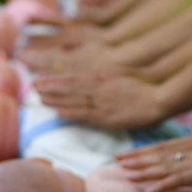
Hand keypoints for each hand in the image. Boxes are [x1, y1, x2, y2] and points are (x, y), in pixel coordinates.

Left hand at [35, 73, 163, 128]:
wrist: (159, 99)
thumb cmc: (145, 87)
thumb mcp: (122, 75)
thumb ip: (106, 77)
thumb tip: (95, 76)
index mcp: (102, 77)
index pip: (73, 77)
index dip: (55, 79)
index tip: (40, 79)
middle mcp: (99, 88)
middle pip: (69, 87)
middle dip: (50, 87)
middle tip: (32, 88)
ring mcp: (102, 102)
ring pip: (74, 100)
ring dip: (56, 100)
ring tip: (40, 99)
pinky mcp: (108, 117)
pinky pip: (86, 114)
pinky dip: (71, 113)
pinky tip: (58, 113)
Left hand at [122, 142, 191, 191]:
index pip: (168, 151)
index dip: (148, 153)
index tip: (131, 156)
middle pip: (162, 155)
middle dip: (139, 158)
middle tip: (117, 159)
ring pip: (166, 166)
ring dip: (145, 170)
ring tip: (126, 173)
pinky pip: (181, 179)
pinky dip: (164, 184)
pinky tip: (149, 190)